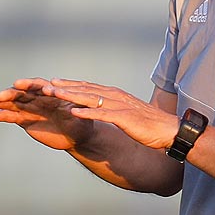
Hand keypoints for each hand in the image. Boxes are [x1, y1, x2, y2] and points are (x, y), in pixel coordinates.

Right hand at [0, 77, 95, 151]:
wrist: (76, 136)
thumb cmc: (82, 122)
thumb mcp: (81, 114)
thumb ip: (74, 108)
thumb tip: (71, 105)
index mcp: (50, 92)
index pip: (37, 85)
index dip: (27, 84)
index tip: (17, 83)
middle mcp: (38, 98)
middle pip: (21, 93)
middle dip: (9, 94)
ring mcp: (30, 108)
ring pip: (12, 103)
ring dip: (0, 103)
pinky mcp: (24, 120)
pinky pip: (9, 116)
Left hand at [36, 78, 180, 149]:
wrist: (168, 130)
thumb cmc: (148, 125)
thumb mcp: (126, 114)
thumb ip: (113, 110)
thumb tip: (100, 110)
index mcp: (115, 95)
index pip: (89, 87)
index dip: (70, 85)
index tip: (53, 83)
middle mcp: (115, 96)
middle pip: (85, 89)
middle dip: (64, 88)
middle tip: (45, 86)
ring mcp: (119, 106)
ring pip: (90, 98)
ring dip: (70, 96)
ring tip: (53, 94)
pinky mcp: (124, 118)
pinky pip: (101, 114)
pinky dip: (86, 113)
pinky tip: (72, 112)